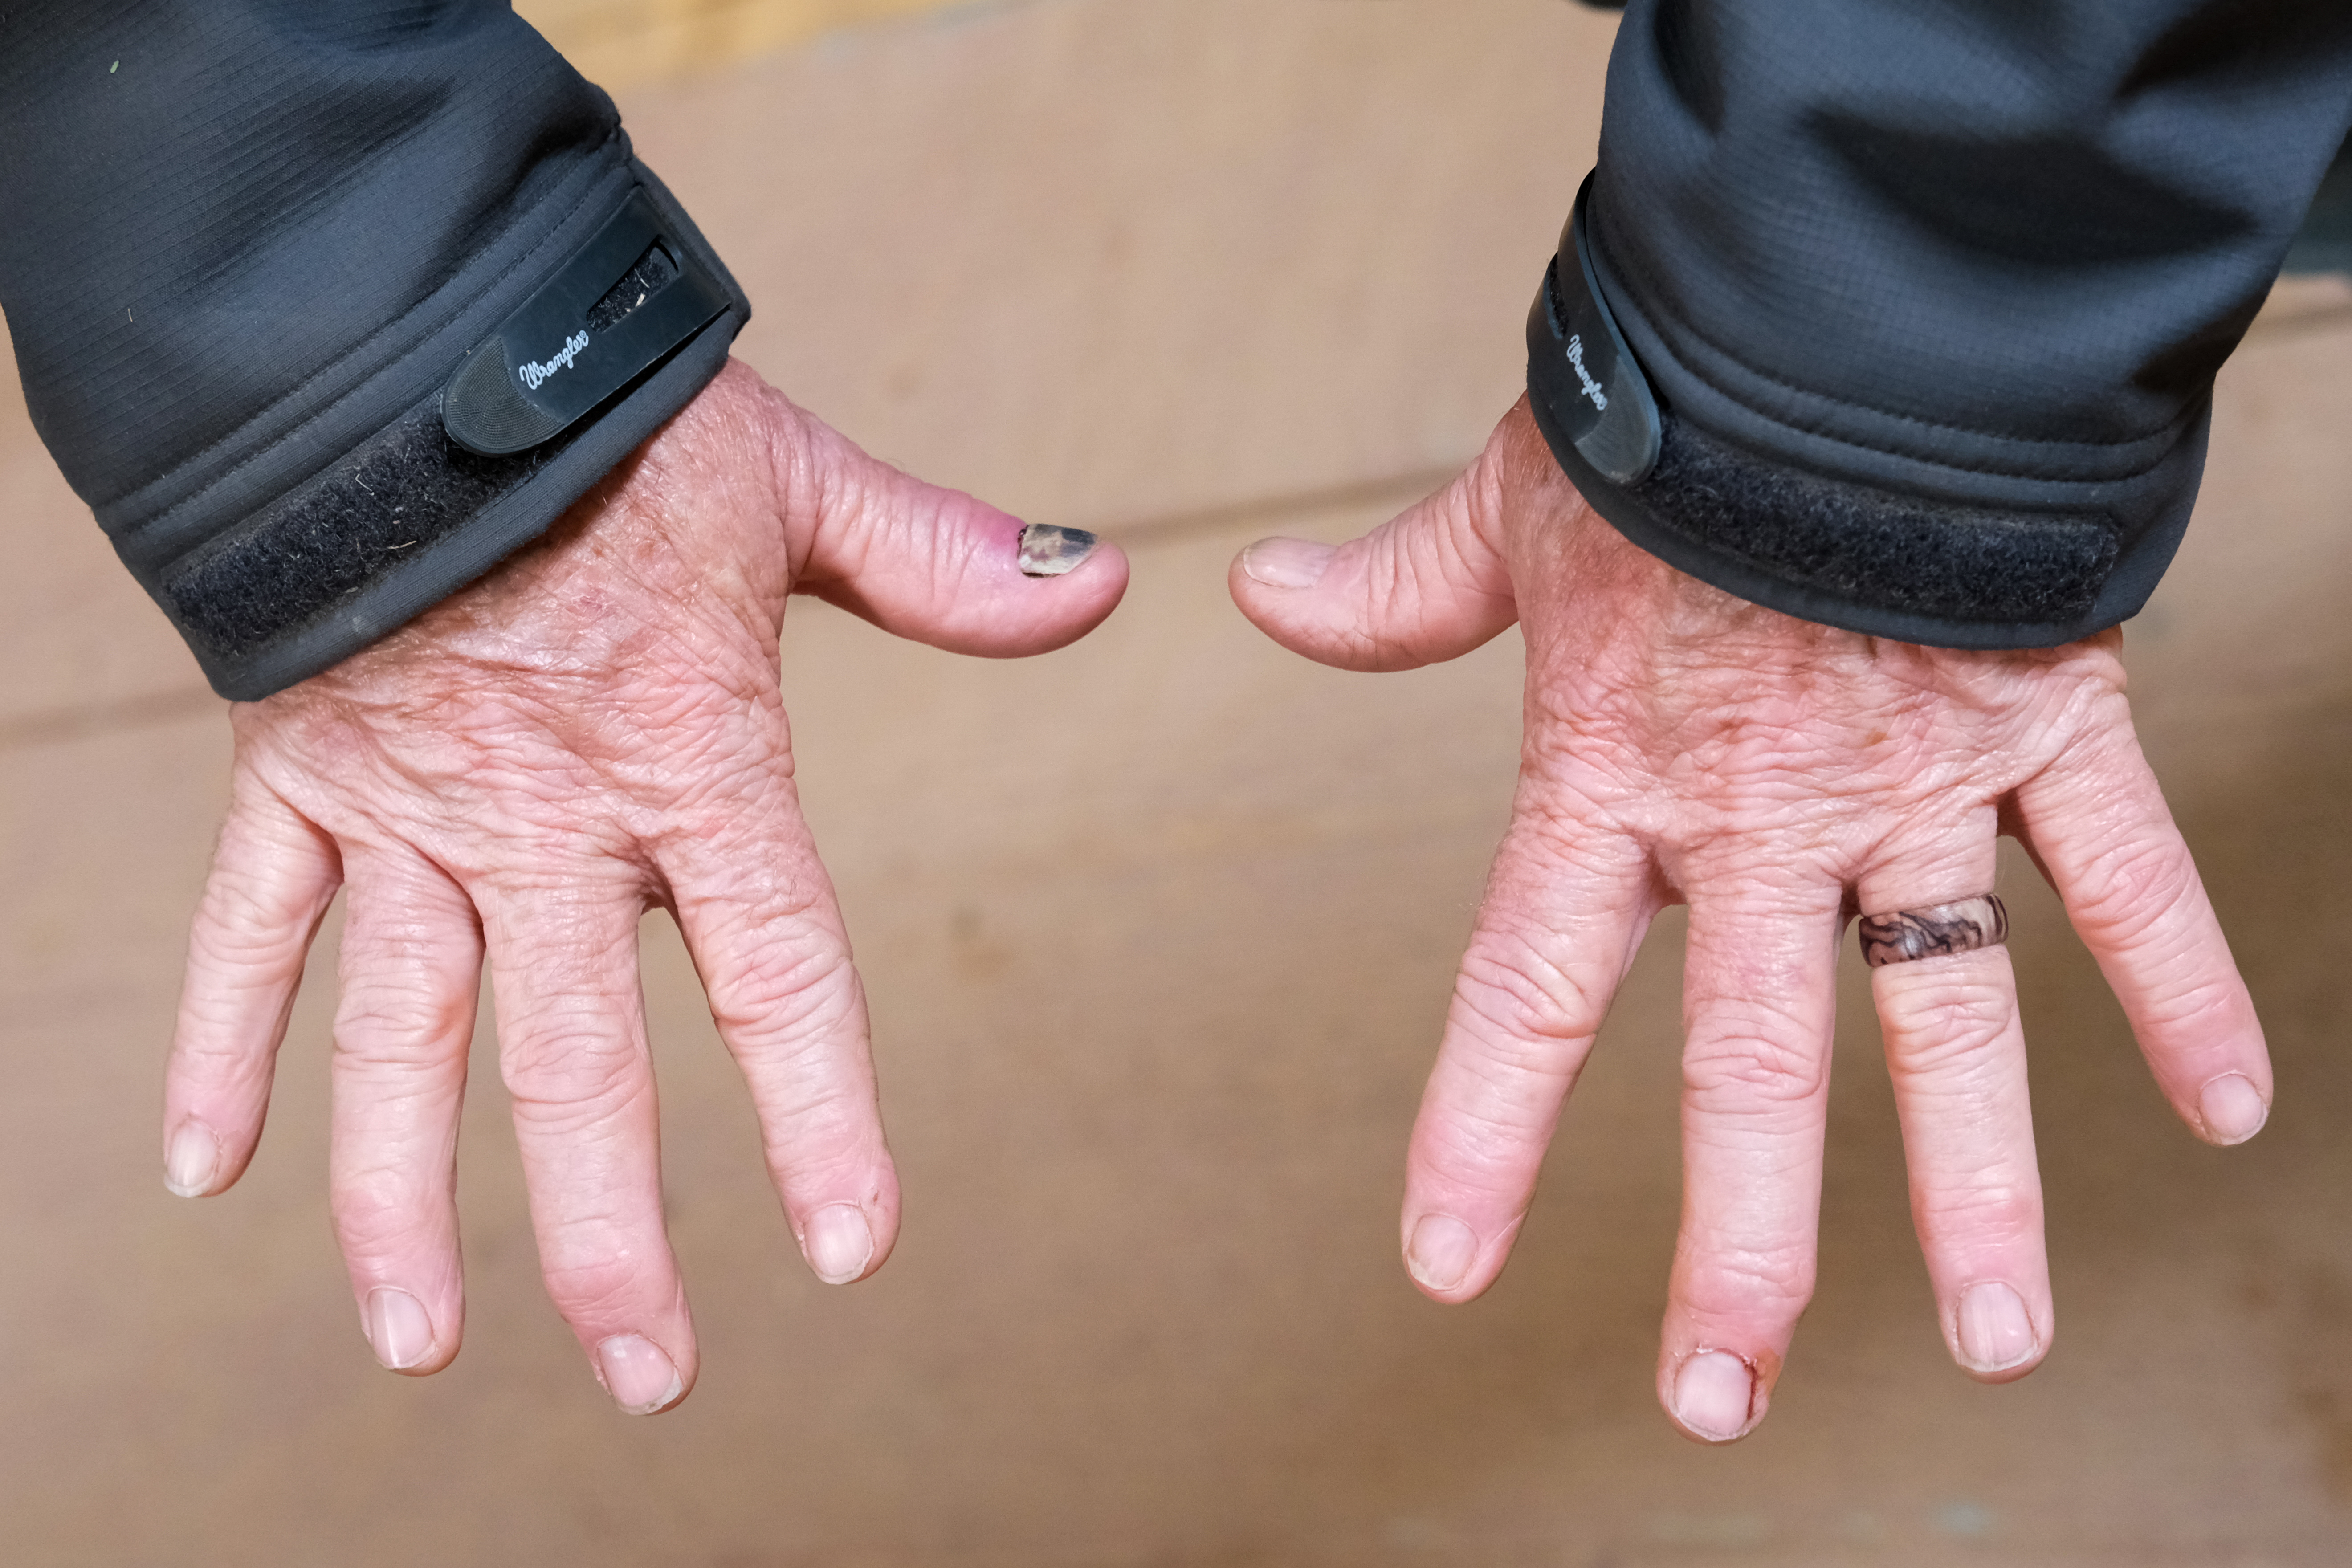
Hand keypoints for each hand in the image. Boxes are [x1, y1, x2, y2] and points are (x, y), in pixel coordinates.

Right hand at [162, 359, 1125, 1411]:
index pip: (773, 969)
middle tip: (648, 1374)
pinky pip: (248, 932)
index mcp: (686, 758)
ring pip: (402, 1036)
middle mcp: (543, 815)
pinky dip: (216, 1045)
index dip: (818, 1115)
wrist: (409, 339)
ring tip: (421, 1344)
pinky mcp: (295, 778)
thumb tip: (1101, 590)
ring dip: (401, 1199)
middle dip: (610, 1230)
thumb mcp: (791, 481)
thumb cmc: (616, 416)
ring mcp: (407, 808)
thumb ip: (941, 561)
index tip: (850, 1252)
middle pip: (575, 1058)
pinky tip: (201, 1175)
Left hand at [1230, 400, 2267, 1442]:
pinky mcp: (2041, 721)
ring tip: (1995, 1340)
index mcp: (1617, 773)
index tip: (1447, 1266)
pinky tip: (2223, 1114)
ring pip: (1947, 1010)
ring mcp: (1913, 778)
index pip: (1530, 986)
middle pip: (1750, 1062)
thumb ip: (1398, 591)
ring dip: (1976, 1184)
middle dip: (1739, 1243)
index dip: (1483, 1128)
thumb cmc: (1665, 410)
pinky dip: (2184, 985)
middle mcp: (1761, 812)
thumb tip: (1265, 597)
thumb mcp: (1509, 507)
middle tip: (1721, 1400)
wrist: (1829, 305)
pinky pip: (2125, 872)